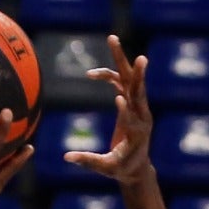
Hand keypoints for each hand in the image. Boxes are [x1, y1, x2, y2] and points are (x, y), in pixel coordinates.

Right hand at [64, 36, 152, 184]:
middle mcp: (142, 117)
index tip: (119, 98)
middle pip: (137, 89)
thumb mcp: (105, 168)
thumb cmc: (121, 169)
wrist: (137, 167)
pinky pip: (121, 83)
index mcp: (137, 135)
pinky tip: (92, 74)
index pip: (132, 119)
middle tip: (131, 52)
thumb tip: (66, 158)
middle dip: (134, 71)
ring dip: (121, 59)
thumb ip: (88, 161)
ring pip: (131, 79)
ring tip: (112, 38)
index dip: (125, 110)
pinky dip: (108, 76)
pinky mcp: (132, 103)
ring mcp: (138, 107)